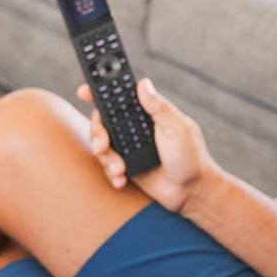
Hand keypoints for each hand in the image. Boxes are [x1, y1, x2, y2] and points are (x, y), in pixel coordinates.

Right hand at [77, 78, 217, 212]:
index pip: (121, 98)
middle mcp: (135, 128)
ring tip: (119, 169)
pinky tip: (121, 180)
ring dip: (105, 157)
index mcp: (148, 114)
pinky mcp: (127, 166)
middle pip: (103, 121)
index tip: (83, 91)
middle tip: (101, 144)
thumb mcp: (177, 128)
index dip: (101, 92)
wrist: (192, 192)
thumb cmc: (191, 157)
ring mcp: (130, 148)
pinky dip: (111, 173)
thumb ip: (159, 107)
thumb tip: (143, 83)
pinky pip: (108, 166)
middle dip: (97, 131)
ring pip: (102, 145)